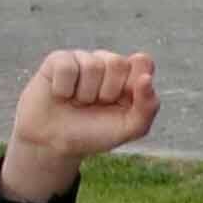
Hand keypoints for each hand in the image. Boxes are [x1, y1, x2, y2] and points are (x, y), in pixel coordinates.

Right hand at [2, 49, 159, 201]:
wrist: (54, 142)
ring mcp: (83, 59)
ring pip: (92, 65)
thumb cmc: (95, 133)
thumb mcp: (129, 128)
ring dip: (85, 93)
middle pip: (117, 62)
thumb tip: (146, 78)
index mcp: (131, 77)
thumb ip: (148, 107)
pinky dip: (63, 89)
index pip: (144, 63)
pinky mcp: (58, 60)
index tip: (124, 98)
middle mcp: (109, 64)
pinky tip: (61, 95)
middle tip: (97, 105)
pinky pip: (67, 67)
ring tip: (78, 102)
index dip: (135, 80)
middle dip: (108, 92)